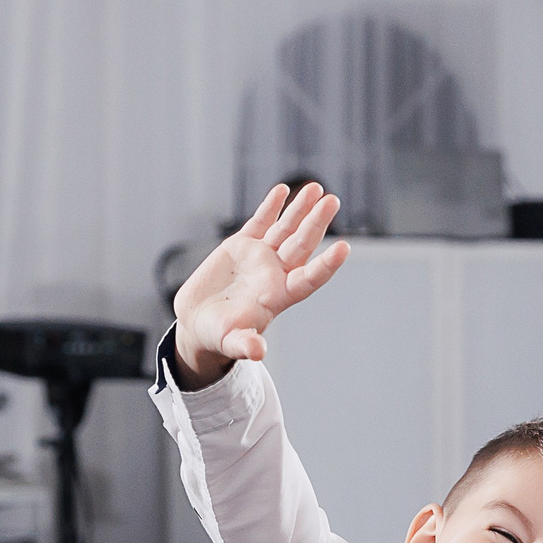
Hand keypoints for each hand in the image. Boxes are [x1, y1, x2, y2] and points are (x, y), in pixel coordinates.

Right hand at [170, 182, 350, 388]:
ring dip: (300, 208)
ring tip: (316, 188)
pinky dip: (271, 206)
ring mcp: (260, 256)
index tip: (344, 248)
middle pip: (301, 244)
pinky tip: (282, 190)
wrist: (199, 322)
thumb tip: (257, 353)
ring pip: (285, 228)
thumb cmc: (218, 336)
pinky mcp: (241, 245)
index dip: (327, 264)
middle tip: (333, 201)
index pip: (310, 277)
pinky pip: (260, 221)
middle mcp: (275, 273)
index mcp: (279, 295)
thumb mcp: (231, 342)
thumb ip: (245, 345)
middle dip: (316, 222)